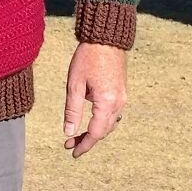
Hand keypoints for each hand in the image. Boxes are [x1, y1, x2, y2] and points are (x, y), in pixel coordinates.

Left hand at [63, 42, 126, 158]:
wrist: (106, 38)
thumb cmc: (87, 57)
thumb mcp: (74, 84)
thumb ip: (72, 110)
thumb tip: (69, 132)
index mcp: (106, 103)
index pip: (96, 133)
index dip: (85, 145)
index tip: (72, 153)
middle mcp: (118, 103)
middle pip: (104, 130)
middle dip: (87, 139)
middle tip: (69, 143)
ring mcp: (122, 97)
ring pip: (109, 123)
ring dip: (95, 130)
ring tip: (77, 133)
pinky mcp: (121, 91)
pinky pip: (113, 113)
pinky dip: (102, 120)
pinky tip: (91, 118)